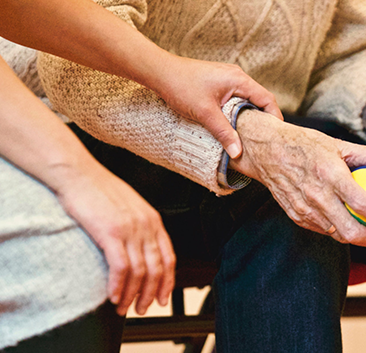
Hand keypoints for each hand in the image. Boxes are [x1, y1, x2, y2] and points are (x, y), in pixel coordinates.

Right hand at [52, 160, 175, 316]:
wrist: (79, 174)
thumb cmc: (99, 189)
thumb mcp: (130, 207)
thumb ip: (139, 227)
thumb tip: (140, 250)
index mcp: (153, 219)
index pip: (169, 257)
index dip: (167, 281)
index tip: (162, 297)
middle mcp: (146, 225)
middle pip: (157, 268)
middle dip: (150, 294)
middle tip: (142, 308)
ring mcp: (130, 229)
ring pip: (140, 271)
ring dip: (132, 295)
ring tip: (124, 307)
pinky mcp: (110, 232)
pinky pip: (121, 267)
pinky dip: (118, 286)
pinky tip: (113, 296)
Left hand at [152, 56, 282, 158]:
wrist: (160, 72)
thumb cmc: (181, 86)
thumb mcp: (205, 113)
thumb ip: (224, 133)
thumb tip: (238, 153)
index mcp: (239, 80)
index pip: (267, 99)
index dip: (274, 117)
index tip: (276, 135)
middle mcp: (237, 76)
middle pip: (259, 99)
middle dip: (263, 119)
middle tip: (264, 139)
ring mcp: (228, 78)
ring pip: (247, 100)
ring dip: (249, 116)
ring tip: (249, 135)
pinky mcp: (218, 83)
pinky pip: (236, 98)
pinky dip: (238, 111)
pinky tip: (232, 125)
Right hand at [229, 110, 365, 246]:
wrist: (267, 150)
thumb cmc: (305, 144)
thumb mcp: (340, 144)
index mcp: (330, 175)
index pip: (364, 205)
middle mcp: (317, 196)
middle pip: (351, 232)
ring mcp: (304, 209)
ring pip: (337, 235)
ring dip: (357, 237)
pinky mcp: (296, 216)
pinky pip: (323, 230)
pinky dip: (338, 229)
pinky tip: (347, 221)